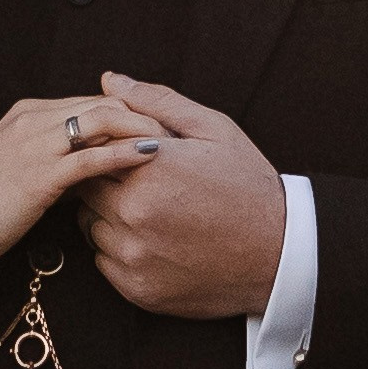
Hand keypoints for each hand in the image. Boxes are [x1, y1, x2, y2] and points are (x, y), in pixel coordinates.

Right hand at [0, 96, 164, 282]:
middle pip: (104, 102)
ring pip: (102, 120)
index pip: (92, 100)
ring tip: (179, 145)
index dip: (132, 112)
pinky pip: (91, 156)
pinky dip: (125, 154)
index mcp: (26, 116)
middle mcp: (31, 121)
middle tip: (184, 134)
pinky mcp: (38, 175)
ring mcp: (34, 144)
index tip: (165, 129)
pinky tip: (154, 159)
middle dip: (147, 115)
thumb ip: (49, 166)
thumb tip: (88, 175)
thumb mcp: (13, 177)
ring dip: (144, 129)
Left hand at [75, 72, 285, 318]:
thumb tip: (108, 79)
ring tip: (153, 212)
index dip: (109, 149)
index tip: (131, 155)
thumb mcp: (214, 130)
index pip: (93, 148)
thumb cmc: (248, 186)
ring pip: (91, 225)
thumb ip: (157, 102)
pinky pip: (104, 260)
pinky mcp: (136, 288)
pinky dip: (121, 249)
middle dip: (107, 181)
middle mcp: (134, 213)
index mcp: (150, 168)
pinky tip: (156, 241)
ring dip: (110, 216)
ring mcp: (134, 255)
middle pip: (87, 187)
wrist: (280, 256)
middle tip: (143, 183)